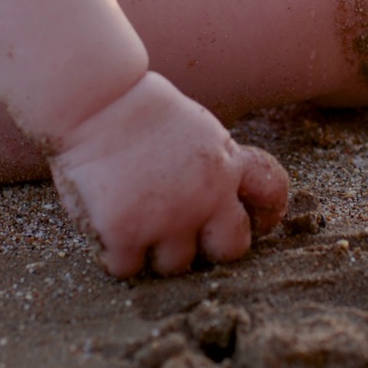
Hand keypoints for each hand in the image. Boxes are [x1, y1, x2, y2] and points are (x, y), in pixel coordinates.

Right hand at [50, 72, 288, 276]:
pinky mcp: (126, 232)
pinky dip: (113, 255)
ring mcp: (167, 219)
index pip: (271, 194)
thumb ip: (215, 163)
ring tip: (132, 218)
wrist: (96, 99)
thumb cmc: (137, 107)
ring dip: (154, 250)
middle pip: (230, 249)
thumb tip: (224, 193)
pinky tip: (103, 226)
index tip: (252, 220)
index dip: (265, 213)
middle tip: (181, 234)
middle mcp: (206, 197)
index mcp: (227, 165)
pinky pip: (125, 268)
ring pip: (174, 265)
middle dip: (209, 247)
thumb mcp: (197, 128)